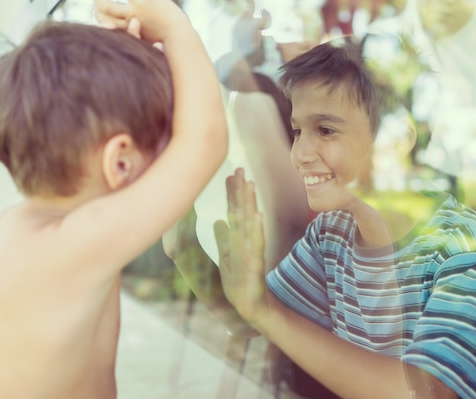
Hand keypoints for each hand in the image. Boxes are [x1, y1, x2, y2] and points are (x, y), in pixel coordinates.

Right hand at [93, 0, 186, 44]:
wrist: (180, 38)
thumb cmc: (163, 45)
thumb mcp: (141, 42)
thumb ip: (129, 32)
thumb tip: (112, 26)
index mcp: (125, 30)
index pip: (103, 20)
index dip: (99, 14)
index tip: (97, 10)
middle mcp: (129, 16)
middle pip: (105, 5)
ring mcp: (140, 5)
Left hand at [214, 168, 269, 327]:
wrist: (248, 307)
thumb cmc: (239, 282)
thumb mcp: (227, 257)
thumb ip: (224, 238)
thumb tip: (218, 220)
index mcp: (238, 238)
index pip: (235, 211)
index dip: (232, 193)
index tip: (230, 174)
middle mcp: (247, 241)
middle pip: (243, 211)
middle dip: (241, 190)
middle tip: (240, 169)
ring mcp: (252, 251)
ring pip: (250, 223)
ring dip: (250, 203)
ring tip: (250, 185)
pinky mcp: (255, 264)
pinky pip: (256, 245)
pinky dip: (257, 230)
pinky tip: (258, 216)